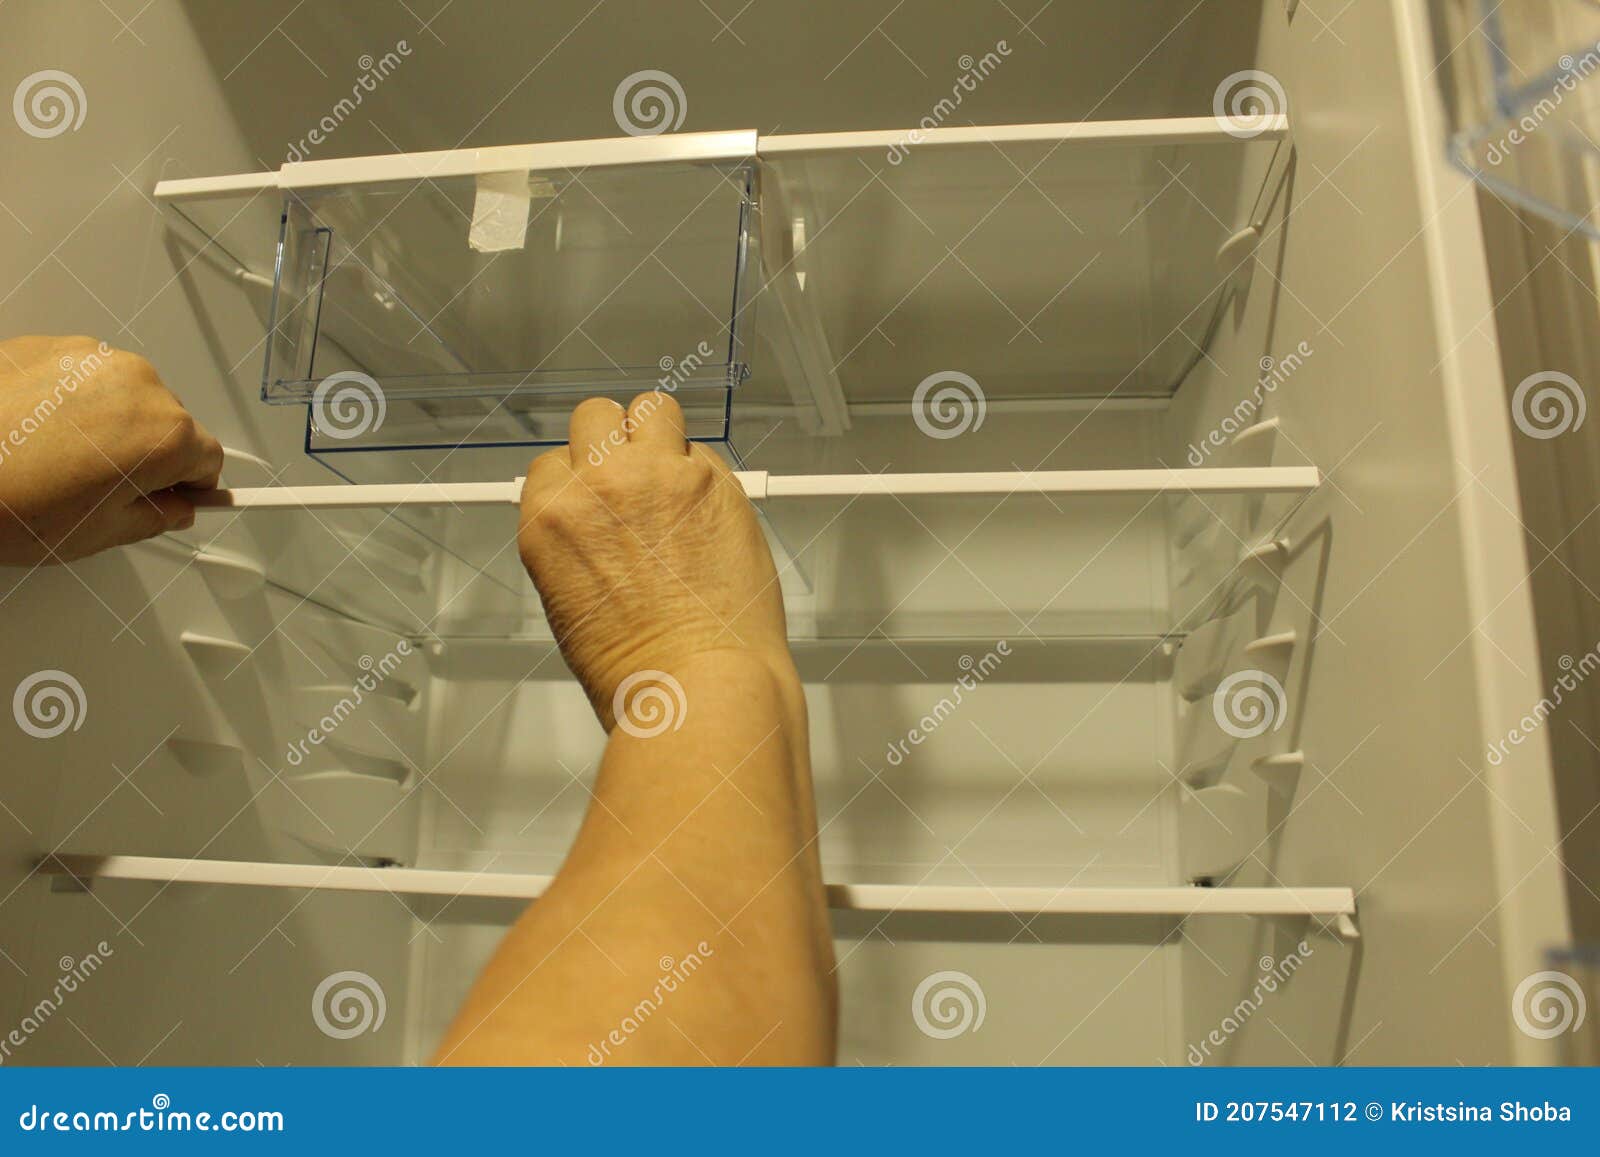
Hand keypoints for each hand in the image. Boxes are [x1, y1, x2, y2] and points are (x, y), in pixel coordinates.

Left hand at [0, 335, 223, 564]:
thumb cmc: (6, 498)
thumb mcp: (98, 534)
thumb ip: (156, 518)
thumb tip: (171, 507)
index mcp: (164, 434)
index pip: (211, 460)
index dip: (191, 486)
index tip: (179, 496)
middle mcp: (139, 385)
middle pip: (172, 423)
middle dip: (148, 454)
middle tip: (102, 488)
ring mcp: (95, 359)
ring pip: (129, 397)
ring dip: (111, 424)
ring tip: (61, 460)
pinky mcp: (53, 346)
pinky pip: (86, 377)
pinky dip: (73, 402)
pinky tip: (39, 432)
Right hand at [518, 393, 792, 728]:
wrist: (699, 684)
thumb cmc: (637, 670)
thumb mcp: (567, 605)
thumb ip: (575, 543)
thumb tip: (592, 524)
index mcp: (550, 519)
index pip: (551, 464)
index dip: (577, 481)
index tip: (594, 497)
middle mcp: (599, 486)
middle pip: (595, 419)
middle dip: (612, 443)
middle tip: (632, 476)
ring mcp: (662, 477)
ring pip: (653, 409)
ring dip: (659, 434)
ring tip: (672, 472)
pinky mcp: (717, 483)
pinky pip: (705, 452)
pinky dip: (704, 474)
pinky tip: (708, 512)